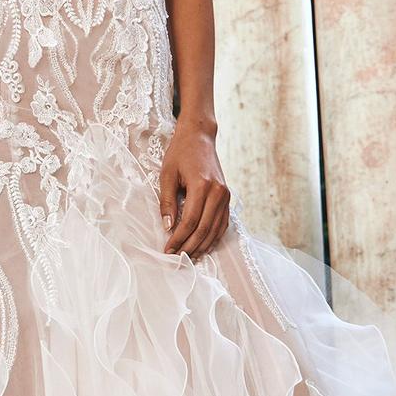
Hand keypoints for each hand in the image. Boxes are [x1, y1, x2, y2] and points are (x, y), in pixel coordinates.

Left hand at [159, 122, 230, 258]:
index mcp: (202, 186)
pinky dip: (213, 236)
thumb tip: (168, 227)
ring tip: (189, 256)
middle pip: (204, 229)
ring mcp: (226, 196)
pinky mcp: (227, 197)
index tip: (167, 249)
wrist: (199, 137)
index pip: (190, 221)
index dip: (178, 238)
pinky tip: (204, 246)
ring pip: (215, 229)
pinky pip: (222, 223)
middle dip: (190, 246)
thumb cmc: (180, 154)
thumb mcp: (167, 175)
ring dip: (202, 245)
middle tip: (177, 257)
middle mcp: (218, 193)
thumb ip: (167, 202)